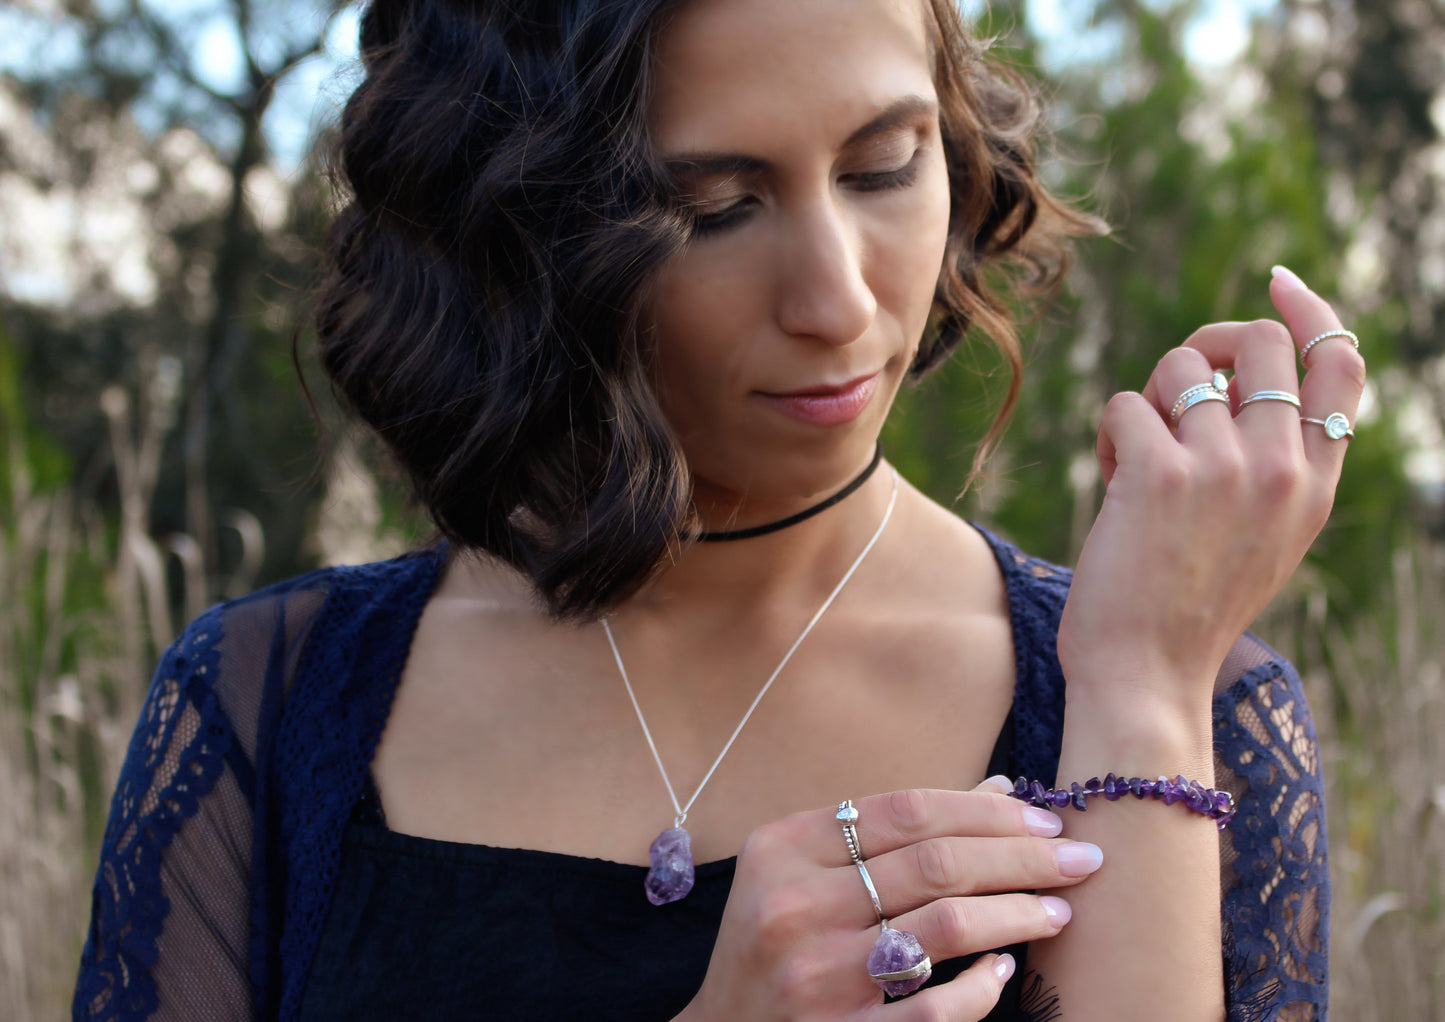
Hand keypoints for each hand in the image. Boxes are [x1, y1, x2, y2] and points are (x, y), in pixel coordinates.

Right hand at [677, 778, 1103, 1021]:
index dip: (987, 811)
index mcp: (784, 848)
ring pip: (944, 928)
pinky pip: (934, 1008)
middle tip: (1081, 859)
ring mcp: (815, 975)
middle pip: (935, 862)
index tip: (1046, 820)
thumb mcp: (806, 872)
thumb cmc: (772, 944)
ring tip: (1058, 911)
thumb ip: (894, 833)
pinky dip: (981, 987)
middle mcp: (795, 905)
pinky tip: (1004, 972)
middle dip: (1023, 857)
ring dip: (1016, 914)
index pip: (906, 810)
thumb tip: (1000, 789)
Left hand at [1058, 267, 1366, 708]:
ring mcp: (1225, 467)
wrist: (1147, 675)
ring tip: (1136, 460)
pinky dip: (1108, 434)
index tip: (1278, 284)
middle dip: (1206, 345)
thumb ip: (1269, 463)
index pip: (1340, 366)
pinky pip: (1125, 402)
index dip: (1310, 311)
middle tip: (1174, 390)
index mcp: (1313, 483)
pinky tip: (1111, 483)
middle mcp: (1282, 467)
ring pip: (1181, 364)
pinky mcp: (1160, 472)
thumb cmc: (1187, 608)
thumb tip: (1230, 377)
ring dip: (1147, 402)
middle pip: (1260, 340)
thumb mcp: (1260, 536)